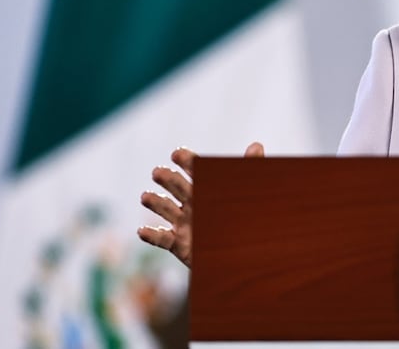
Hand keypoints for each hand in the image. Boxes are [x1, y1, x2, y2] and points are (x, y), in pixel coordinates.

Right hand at [138, 142, 264, 266]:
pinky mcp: (178, 244)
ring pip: (166, 210)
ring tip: (146, 197)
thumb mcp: (248, 193)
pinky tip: (142, 231)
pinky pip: (162, 239)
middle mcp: (192, 203)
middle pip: (177, 187)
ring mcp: (183, 223)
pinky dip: (151, 235)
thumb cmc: (241, 218)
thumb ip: (251, 169)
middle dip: (167, 179)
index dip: (186, 162)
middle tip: (157, 172)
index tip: (177, 154)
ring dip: (155, 203)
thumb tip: (256, 145)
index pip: (195, 171)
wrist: (239, 252)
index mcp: (207, 188)